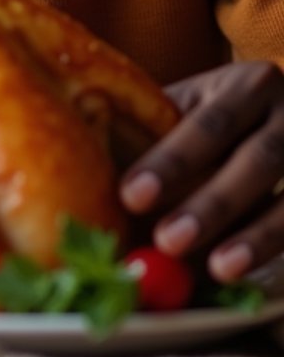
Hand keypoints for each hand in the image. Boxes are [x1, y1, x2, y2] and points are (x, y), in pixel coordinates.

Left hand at [119, 61, 283, 281]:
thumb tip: (92, 177)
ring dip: (255, 237)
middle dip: (212, 204)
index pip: (209, 123)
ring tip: (216, 270)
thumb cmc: (220, 117)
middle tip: (168, 241)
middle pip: (257, 160)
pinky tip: (248, 272)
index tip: (131, 195)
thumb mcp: (195, 108)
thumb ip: (156, 132)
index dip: (172, 161)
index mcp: (248, 85)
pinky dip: (276, 249)